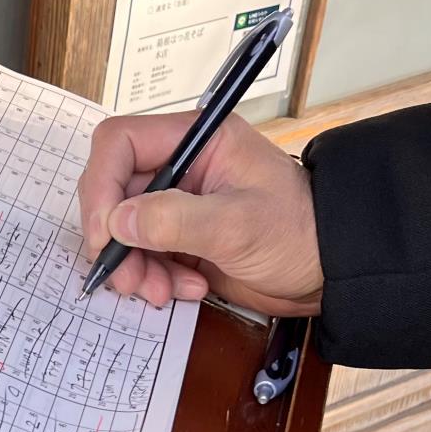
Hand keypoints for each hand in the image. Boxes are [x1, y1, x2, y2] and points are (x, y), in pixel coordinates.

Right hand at [76, 111, 324, 315]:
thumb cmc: (300, 233)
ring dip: (134, 266)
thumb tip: (119, 221)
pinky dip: (153, 278)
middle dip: (117, 238)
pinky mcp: (180, 238)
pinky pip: (143, 255)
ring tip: (161, 291)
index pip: (120, 143)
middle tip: (129, 276)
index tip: (105, 233)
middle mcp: (181, 166)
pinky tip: (185, 289)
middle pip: (113, 191)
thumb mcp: (238, 225)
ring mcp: (178, 203)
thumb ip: (175, 220)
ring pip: (123, 229)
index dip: (101, 185)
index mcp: (197, 141)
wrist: (329, 270)